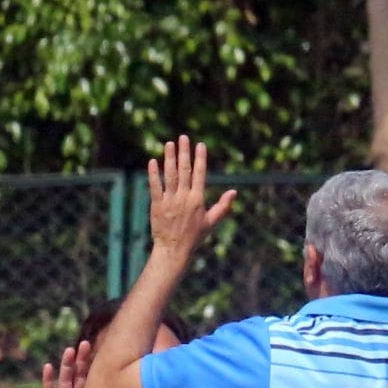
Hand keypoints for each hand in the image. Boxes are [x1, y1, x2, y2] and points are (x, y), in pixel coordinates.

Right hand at [37, 342, 120, 387]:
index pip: (95, 384)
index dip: (97, 370)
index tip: (104, 354)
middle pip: (80, 378)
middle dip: (83, 362)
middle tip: (86, 344)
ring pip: (65, 381)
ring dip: (66, 366)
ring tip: (69, 350)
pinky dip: (48, 380)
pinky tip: (48, 367)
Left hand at [146, 136, 235, 259]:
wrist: (174, 250)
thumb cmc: (193, 237)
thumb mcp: (211, 222)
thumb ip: (223, 206)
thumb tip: (234, 192)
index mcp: (197, 200)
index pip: (199, 174)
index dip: (200, 158)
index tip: (200, 145)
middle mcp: (184, 197)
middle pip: (184, 170)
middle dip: (184, 152)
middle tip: (183, 137)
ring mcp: (170, 200)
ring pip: (170, 175)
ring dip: (169, 158)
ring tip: (169, 144)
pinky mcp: (157, 205)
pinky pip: (155, 186)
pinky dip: (153, 174)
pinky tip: (152, 161)